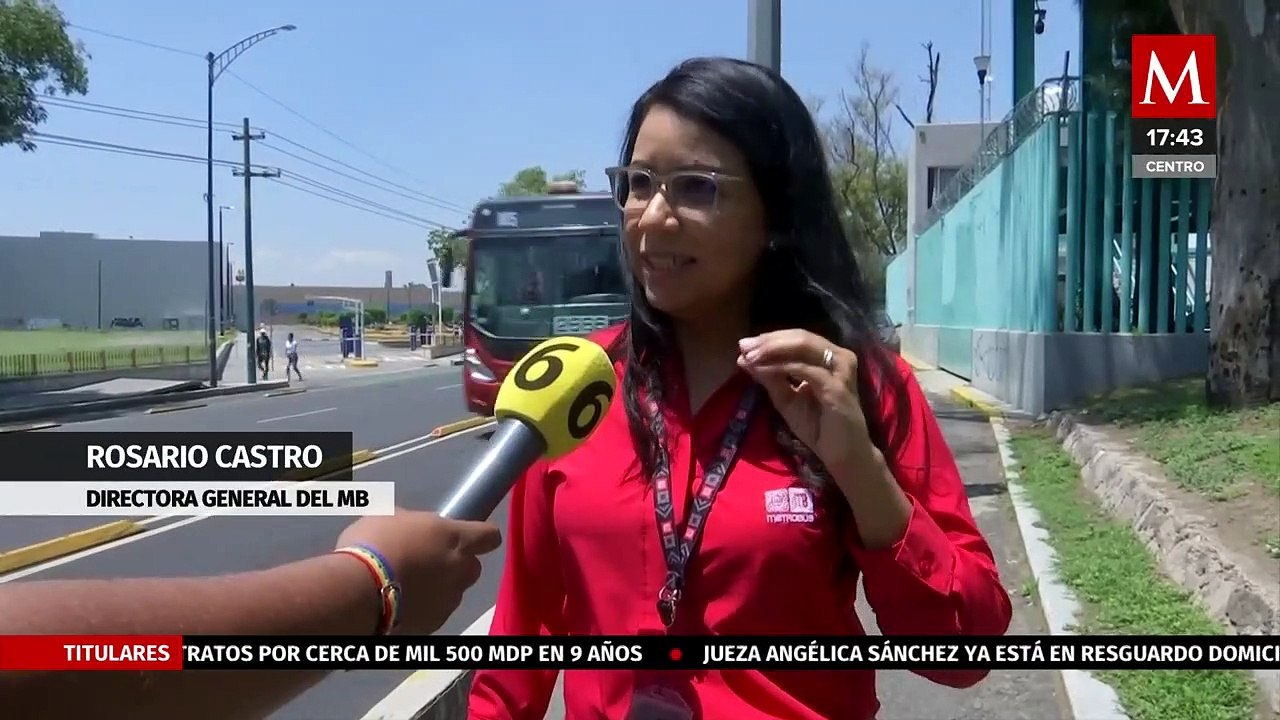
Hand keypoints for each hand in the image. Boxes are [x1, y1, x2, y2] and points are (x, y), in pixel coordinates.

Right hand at [336, 509, 501, 633]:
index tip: (468, 536)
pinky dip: (424, 608)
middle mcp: (461, 571)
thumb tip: (412, 525)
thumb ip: (412, 521)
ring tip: (408, 586)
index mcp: (456, 539)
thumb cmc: (376, 543)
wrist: (359, 591)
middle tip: (428, 561)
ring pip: (454, 592)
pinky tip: (401, 603)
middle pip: (472, 567)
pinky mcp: (434, 624)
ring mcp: (449, 600)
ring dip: (439, 587)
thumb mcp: (390, 516)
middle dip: (457, 565)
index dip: (482, 535)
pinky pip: (435, 612)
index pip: (490, 536)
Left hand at [737, 329, 871, 473]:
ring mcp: (841, 371)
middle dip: (769, 341)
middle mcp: (839, 357)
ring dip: (774, 349)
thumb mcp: (786, 399)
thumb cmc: (818, 427)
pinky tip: (764, 369)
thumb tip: (744, 357)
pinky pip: (806, 370)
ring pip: (805, 346)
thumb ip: (769, 377)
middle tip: (744, 347)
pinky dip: (782, 367)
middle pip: (801, 337)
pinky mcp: (837, 387)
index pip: (797, 338)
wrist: (844, 456)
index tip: (743, 345)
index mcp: (828, 357)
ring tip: (751, 356)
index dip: (769, 339)